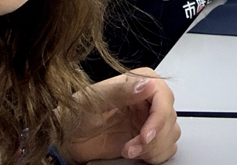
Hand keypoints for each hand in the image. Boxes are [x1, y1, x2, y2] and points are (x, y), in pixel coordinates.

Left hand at [62, 68, 179, 163]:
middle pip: (170, 118)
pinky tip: (137, 155)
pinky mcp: (149, 138)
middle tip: (132, 149)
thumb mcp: (93, 101)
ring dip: (154, 148)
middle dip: (153, 138)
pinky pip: (167, 147)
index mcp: (140, 81)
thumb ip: (120, 91)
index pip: (164, 97)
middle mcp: (149, 99)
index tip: (145, 136)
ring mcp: (150, 119)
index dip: (159, 118)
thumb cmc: (74, 115)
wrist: (66, 139)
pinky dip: (156, 155)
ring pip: (171, 134)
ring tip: (130, 152)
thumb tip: (147, 85)